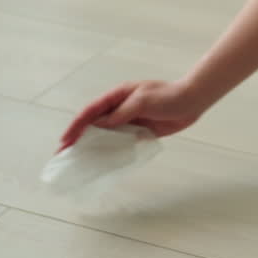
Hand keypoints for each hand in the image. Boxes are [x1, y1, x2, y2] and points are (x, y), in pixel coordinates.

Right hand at [58, 79, 206, 152]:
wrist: (192, 101)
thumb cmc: (168, 96)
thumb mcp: (142, 102)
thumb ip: (121, 114)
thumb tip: (99, 125)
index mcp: (118, 96)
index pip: (91, 112)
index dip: (76, 126)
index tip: (65, 140)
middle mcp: (120, 108)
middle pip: (95, 124)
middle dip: (79, 137)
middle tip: (64, 154)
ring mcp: (129, 120)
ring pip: (106, 134)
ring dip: (94, 146)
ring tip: (80, 161)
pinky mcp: (140, 130)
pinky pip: (121, 142)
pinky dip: (112, 150)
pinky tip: (104, 161)